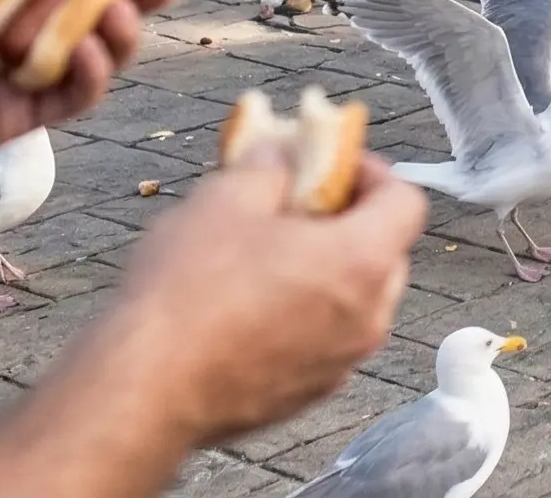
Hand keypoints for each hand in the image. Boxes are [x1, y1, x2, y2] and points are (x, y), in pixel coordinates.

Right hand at [77, 155, 423, 448]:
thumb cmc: (188, 292)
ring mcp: (341, 363)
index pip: (406, 202)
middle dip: (349, 222)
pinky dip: (305, 316)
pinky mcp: (309, 395)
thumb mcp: (224, 199)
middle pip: (386, 252)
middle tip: (297, 205)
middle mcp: (369, 318)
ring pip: (355, 300)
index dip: (374, 173)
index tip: (332, 164)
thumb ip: (267, 167)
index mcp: (363, 261)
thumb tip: (279, 155)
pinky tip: (250, 306)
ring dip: (326, 271)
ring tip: (267, 254)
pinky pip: (324, 340)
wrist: (145, 391)